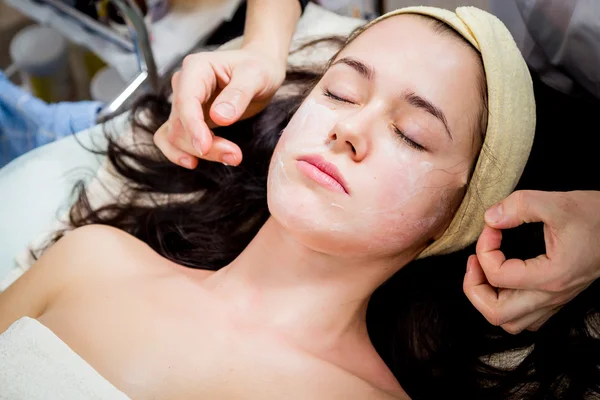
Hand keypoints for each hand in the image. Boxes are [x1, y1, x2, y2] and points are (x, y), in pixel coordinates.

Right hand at [154, 46, 285, 168]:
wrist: (260, 68)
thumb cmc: (258, 67)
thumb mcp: (256, 75)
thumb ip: (238, 93)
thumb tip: (219, 117)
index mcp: (196, 68)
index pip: (185, 101)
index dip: (193, 126)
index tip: (205, 147)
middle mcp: (183, 84)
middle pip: (180, 123)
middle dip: (203, 144)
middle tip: (234, 156)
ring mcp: (184, 103)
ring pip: (175, 134)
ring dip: (196, 152)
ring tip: (230, 157)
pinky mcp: (188, 118)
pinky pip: (170, 138)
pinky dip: (179, 152)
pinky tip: (194, 162)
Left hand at [463, 190, 599, 333]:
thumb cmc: (597, 216)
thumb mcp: (557, 203)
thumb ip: (519, 206)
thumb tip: (490, 218)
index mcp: (551, 276)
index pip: (497, 275)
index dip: (484, 249)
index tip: (491, 228)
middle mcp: (551, 296)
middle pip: (496, 314)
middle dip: (474, 287)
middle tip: (474, 260)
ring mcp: (555, 301)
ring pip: (509, 322)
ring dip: (488, 300)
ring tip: (484, 271)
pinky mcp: (557, 298)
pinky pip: (525, 318)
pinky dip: (506, 304)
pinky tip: (505, 279)